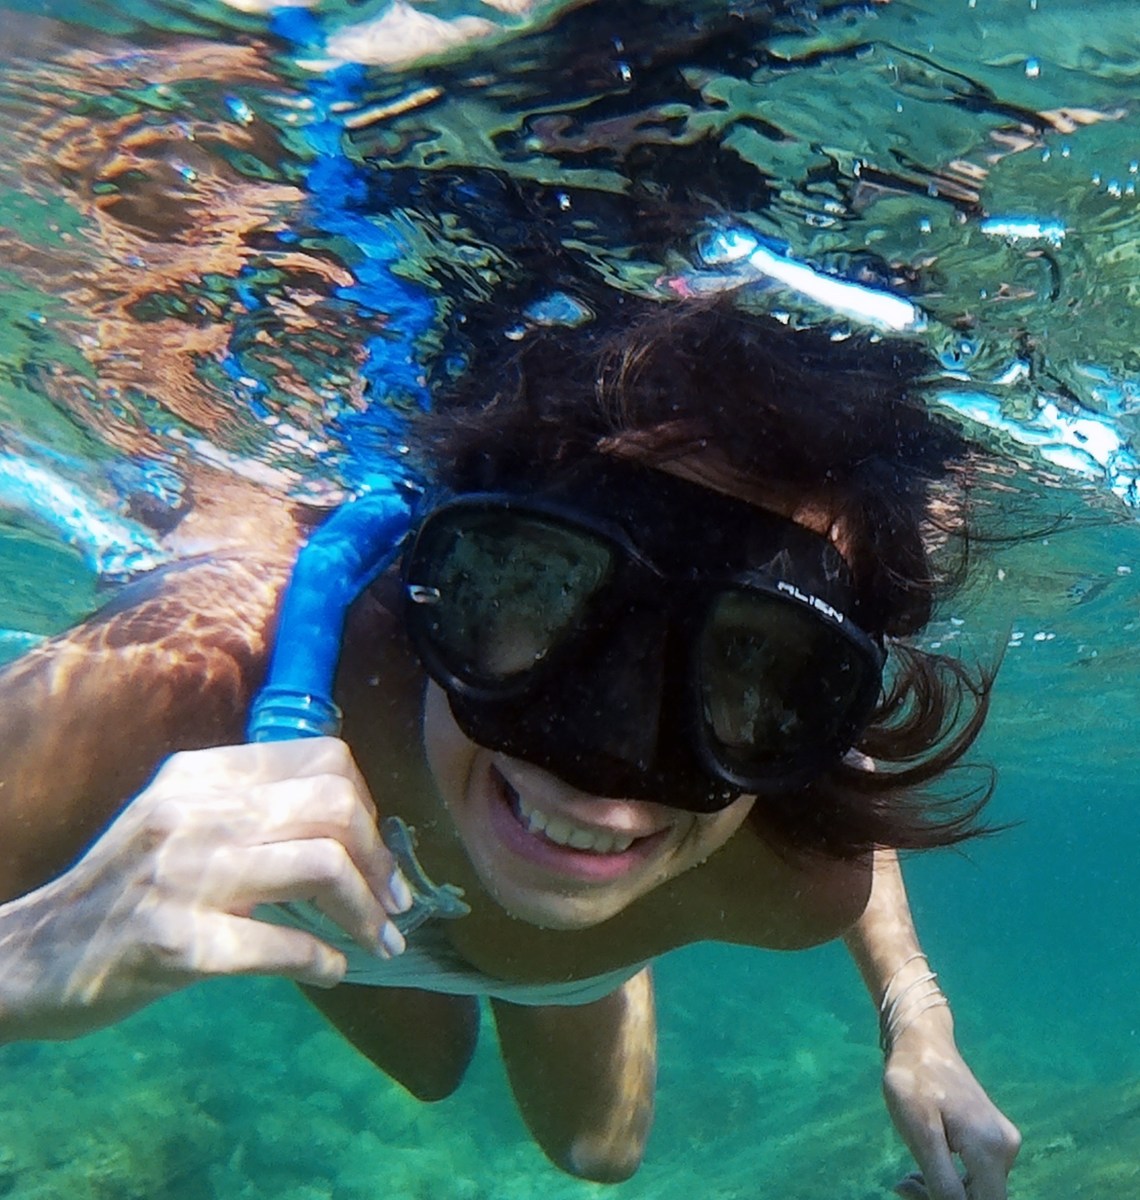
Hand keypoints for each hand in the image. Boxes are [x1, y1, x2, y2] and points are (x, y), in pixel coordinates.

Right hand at [0, 738, 410, 1041]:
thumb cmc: (123, 890)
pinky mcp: (175, 942)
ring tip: (382, 940)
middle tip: (396, 902)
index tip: (376, 851)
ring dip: (367, 912)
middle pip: (335, 806)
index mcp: (204, 774)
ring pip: (322, 865)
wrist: (30, 957)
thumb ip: (252, 808)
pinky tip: (331, 971)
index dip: (368, 805)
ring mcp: (183, 874)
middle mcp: (196, 811)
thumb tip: (354, 825)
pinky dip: (322, 960)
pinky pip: (281, 945)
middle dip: (381, 860)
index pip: (324, 757)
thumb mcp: (180, 821)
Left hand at [882, 1005, 1020, 1199]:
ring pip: (978, 1191)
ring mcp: (1003, 1143)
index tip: (911, 1188)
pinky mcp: (994, 1139)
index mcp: (991, 1150)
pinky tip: (924, 1169)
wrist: (922, 1041)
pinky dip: (951, 1180)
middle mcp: (1006, 1149)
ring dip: (944, 1192)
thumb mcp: (920, 1133)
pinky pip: (978, 1175)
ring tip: (910, 1175)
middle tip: (906, 1182)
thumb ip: (942, 1180)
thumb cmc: (914, 1081)